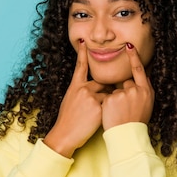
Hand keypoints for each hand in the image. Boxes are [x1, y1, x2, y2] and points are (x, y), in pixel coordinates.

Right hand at [44, 40, 108, 157]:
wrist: (65, 135)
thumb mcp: (71, 101)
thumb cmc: (68, 121)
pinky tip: (98, 119)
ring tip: (95, 116)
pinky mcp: (98, 105)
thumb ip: (82, 92)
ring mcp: (90, 96)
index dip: (82, 53)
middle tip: (97, 106)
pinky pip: (111, 104)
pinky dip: (109, 111)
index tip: (84, 41)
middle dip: (106, 91)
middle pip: (103, 82)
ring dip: (108, 104)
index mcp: (75, 86)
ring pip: (109, 94)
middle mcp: (82, 88)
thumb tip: (95, 88)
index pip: (80, 66)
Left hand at [102, 43, 154, 129]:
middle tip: (126, 109)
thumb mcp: (147, 105)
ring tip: (119, 114)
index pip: (139, 69)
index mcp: (146, 91)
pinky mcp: (112, 99)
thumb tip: (143, 76)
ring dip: (115, 99)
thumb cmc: (137, 122)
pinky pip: (107, 97)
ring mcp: (123, 94)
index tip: (129, 45)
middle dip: (123, 92)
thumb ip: (145, 89)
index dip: (134, 56)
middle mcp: (136, 90)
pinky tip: (112, 113)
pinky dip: (108, 104)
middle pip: (126, 82)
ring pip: (116, 90)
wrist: (126, 136)